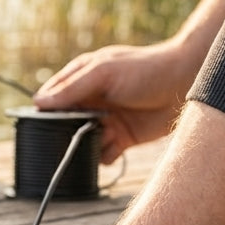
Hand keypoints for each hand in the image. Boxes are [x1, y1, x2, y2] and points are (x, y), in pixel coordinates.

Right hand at [34, 41, 191, 163]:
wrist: (186, 82)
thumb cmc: (145, 69)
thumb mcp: (104, 73)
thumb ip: (71, 88)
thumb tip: (38, 102)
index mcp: (83, 79)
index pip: (53, 99)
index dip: (45, 113)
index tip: (41, 126)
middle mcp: (92, 101)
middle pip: (66, 125)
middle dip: (67, 134)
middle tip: (75, 135)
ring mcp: (106, 120)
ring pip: (83, 142)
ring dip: (87, 145)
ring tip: (104, 135)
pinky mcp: (122, 138)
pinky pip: (102, 154)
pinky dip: (103, 156)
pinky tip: (113, 147)